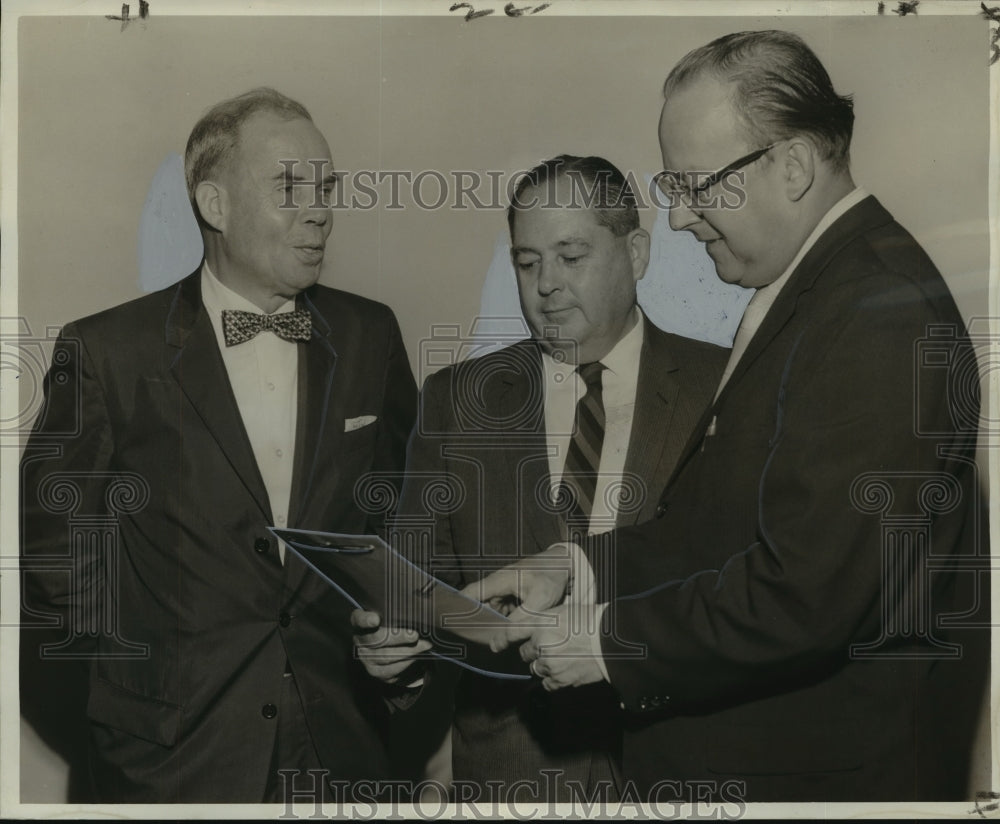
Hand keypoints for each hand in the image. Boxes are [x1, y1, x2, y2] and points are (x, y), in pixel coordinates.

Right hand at [351, 609, 431, 684]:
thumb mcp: (392, 615)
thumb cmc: (393, 625)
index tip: (376, 619)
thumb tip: (417, 610)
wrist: (394, 648)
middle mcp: (360, 640)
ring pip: (386, 657)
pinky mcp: (376, 672)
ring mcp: (366, 658)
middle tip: (414, 634)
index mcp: (360, 622)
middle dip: (398, 637)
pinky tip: (419, 656)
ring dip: (409, 651)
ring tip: (425, 645)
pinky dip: (408, 662)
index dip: (366, 620)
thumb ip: (397, 612)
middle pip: (377, 639)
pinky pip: (392, 669)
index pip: (359, 619)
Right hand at [460, 544, 576, 632]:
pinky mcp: (512, 595)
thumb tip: (496, 643)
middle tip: (475, 643)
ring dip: (491, 624)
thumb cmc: (552, 579)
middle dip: (475, 623)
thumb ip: (517, 622)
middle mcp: (497, 584)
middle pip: (477, 606)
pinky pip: (501, 611)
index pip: (468, 595)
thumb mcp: (538, 603)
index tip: (449, 626)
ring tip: (492, 641)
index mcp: (498, 581)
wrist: (567, 565)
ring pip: (490, 611)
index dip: (456, 608)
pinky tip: (507, 633)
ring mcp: (504, 589)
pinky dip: (502, 621)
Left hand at [508, 603, 606, 691]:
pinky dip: (554, 679)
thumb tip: (531, 632)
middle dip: (533, 651)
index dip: (501, 639)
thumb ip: (544, 621)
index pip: (511, 631)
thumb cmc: (592, 621)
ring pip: (536, 668)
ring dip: (544, 665)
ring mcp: (550, 663)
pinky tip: (566, 669)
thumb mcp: (564, 611)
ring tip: (562, 657)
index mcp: (542, 622)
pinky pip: (548, 683)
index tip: (495, 645)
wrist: (612, 641)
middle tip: (549, 647)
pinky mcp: (560, 679)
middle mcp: (541, 642)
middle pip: (525, 653)